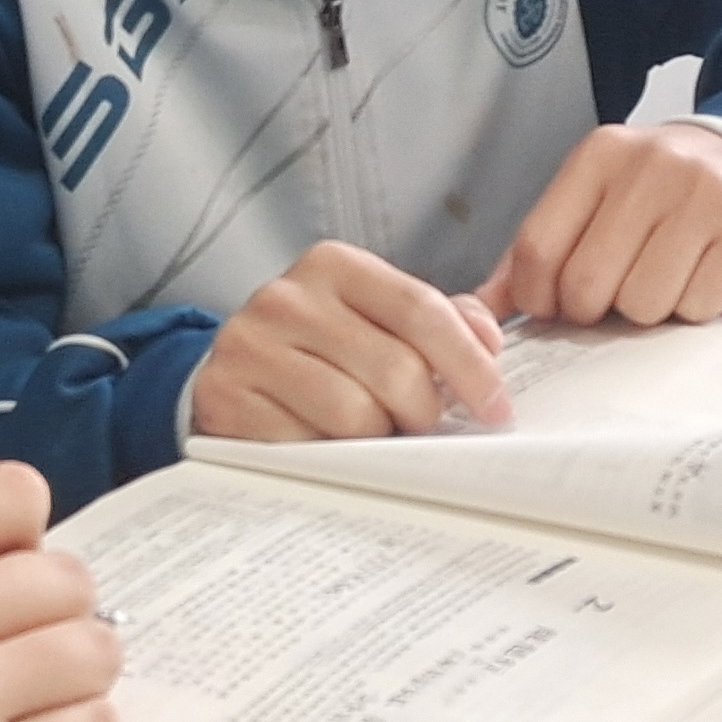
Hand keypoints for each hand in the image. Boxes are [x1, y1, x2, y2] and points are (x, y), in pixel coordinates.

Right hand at [190, 240, 510, 440]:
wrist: (233, 374)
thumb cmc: (319, 349)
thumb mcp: (374, 317)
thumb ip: (438, 320)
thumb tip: (489, 341)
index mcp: (334, 265)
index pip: (421, 310)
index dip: (468, 364)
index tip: (496, 408)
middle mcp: (287, 297)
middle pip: (394, 369)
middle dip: (423, 412)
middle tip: (420, 427)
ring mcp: (249, 346)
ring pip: (353, 414)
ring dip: (376, 439)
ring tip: (370, 435)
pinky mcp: (224, 397)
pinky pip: (304, 445)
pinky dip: (327, 456)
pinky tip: (325, 446)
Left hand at [478, 124, 721, 326]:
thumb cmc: (660, 191)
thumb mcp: (596, 198)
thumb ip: (537, 249)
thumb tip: (478, 310)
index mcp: (599, 156)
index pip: (537, 247)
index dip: (536, 297)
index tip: (553, 307)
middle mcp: (649, 166)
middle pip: (587, 284)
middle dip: (592, 311)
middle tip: (612, 299)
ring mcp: (703, 194)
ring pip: (642, 304)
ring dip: (646, 313)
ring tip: (661, 281)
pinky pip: (696, 307)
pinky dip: (692, 309)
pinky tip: (700, 277)